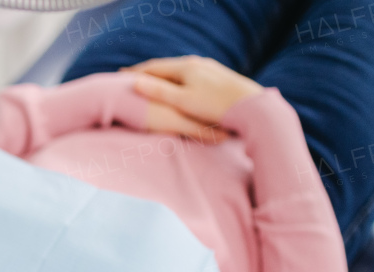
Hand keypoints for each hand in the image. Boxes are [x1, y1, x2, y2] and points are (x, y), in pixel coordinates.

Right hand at [125, 56, 263, 141]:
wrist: (252, 106)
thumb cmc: (215, 106)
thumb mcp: (182, 102)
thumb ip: (158, 92)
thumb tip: (135, 82)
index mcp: (185, 68)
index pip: (154, 67)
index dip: (136, 73)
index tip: (121, 75)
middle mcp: (197, 63)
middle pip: (167, 66)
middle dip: (149, 72)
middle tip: (134, 75)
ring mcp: (210, 68)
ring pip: (181, 70)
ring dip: (165, 75)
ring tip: (155, 80)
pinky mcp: (220, 76)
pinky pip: (192, 75)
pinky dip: (179, 79)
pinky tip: (182, 85)